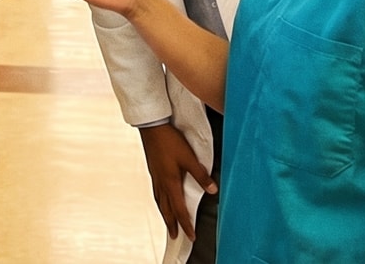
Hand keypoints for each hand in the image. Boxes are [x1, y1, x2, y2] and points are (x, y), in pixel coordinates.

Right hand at [138, 123, 215, 240]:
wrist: (152, 127)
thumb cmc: (170, 141)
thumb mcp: (189, 157)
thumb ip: (201, 175)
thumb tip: (212, 190)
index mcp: (170, 182)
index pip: (179, 209)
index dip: (185, 224)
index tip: (190, 236)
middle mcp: (162, 183)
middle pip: (167, 209)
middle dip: (172, 224)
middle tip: (176, 237)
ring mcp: (156, 177)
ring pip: (160, 202)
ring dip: (165, 215)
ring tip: (168, 222)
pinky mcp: (154, 171)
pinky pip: (157, 193)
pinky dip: (160, 202)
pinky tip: (162, 200)